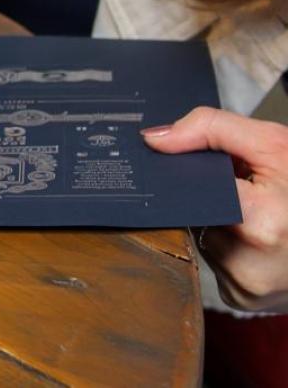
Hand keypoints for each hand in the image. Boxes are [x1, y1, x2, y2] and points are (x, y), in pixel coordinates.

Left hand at [143, 107, 287, 312]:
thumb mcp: (273, 145)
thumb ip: (210, 129)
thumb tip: (154, 139)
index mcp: (259, 221)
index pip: (189, 185)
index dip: (195, 169)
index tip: (208, 164)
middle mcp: (247, 263)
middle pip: (192, 211)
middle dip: (209, 194)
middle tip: (245, 187)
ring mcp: (243, 286)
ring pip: (201, 235)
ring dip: (217, 219)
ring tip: (255, 211)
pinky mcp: (240, 298)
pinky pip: (213, 259)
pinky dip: (227, 243)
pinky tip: (255, 236)